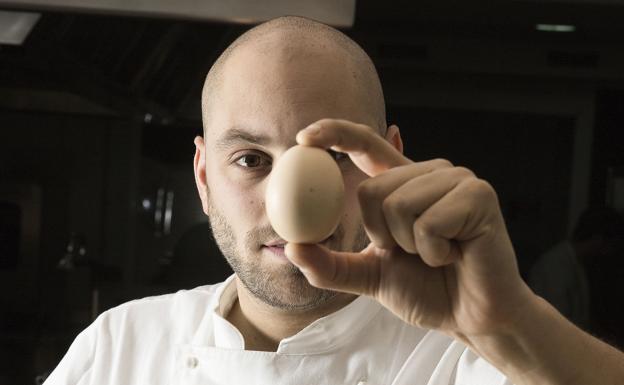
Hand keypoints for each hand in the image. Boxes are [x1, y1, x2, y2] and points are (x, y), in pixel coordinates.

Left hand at [285, 119, 533, 338]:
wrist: (470, 318)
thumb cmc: (425, 291)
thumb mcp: (368, 276)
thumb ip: (330, 265)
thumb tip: (291, 247)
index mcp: (401, 183)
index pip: (365, 144)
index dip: (335, 134)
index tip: (303, 138)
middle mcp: (427, 172)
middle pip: (372, 191)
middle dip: (381, 236)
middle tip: (410, 252)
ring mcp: (456, 179)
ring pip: (399, 204)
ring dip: (411, 246)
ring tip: (437, 253)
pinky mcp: (479, 195)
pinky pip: (429, 222)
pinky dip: (434, 252)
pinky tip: (454, 254)